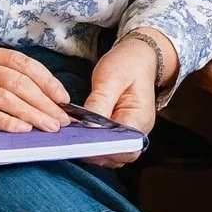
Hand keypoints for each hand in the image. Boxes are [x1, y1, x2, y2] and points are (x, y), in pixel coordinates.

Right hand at [0, 46, 71, 132]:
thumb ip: (2, 76)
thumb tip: (41, 97)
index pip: (24, 64)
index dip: (47, 81)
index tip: (64, 98)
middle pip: (20, 83)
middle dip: (45, 103)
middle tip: (62, 120)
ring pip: (7, 98)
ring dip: (33, 115)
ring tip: (49, 127)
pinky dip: (6, 122)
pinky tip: (22, 129)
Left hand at [81, 36, 162, 167]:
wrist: (139, 57)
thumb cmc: (127, 64)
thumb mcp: (111, 77)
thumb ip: (100, 101)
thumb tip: (89, 126)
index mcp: (139, 118)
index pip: (124, 146)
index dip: (103, 149)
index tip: (81, 144)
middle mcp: (139, 130)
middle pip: (119, 155)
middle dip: (95, 153)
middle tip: (71, 143)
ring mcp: (131, 132)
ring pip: (113, 154)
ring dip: (94, 151)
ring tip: (73, 140)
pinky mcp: (121, 130)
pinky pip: (109, 144)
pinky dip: (95, 144)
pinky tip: (80, 136)